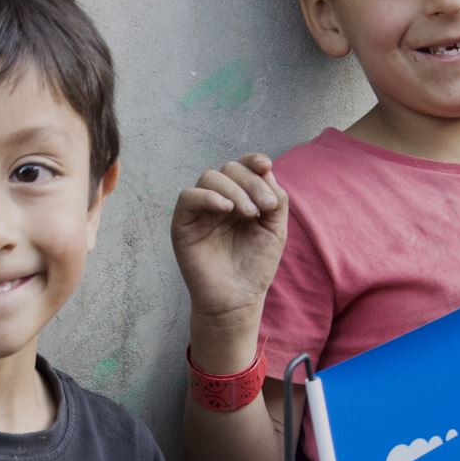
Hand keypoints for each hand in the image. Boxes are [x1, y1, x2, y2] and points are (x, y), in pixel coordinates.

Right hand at [171, 154, 289, 329]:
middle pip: (228, 169)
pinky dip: (208, 197)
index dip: (252, 161)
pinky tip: (226, 210)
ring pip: (209, 178)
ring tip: (250, 214)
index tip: (266, 166)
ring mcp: (200, 212)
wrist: (238, 299)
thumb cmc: (255, 267)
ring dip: (234, 190)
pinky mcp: (183, 224)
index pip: (243, 167)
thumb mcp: (275, 229)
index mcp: (240, 198)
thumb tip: (266, 170)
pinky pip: (188, 197)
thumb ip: (276, 198)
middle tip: (264, 208)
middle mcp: (219, 201)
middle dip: (250, 182)